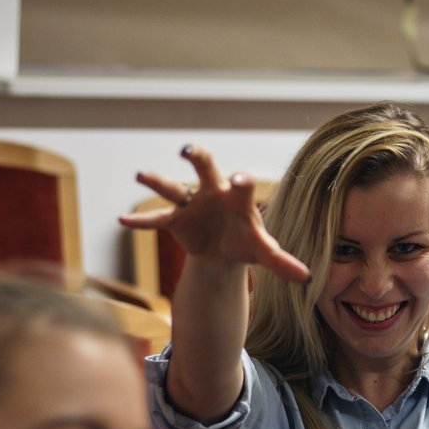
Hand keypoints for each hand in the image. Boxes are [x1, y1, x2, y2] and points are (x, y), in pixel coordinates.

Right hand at [120, 145, 308, 283]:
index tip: (240, 179)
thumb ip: (281, 262)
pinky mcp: (175, 220)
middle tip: (188, 150)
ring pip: (173, 188)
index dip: (241, 182)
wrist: (224, 249)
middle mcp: (212, 192)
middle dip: (198, 157)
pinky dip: (140, 221)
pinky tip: (122, 220)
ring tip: (140, 175)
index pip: (241, 185)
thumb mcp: (262, 252)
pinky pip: (156, 220)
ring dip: (157, 181)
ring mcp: (191, 204)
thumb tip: (306, 278)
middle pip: (205, 168)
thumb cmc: (246, 242)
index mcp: (237, 197)